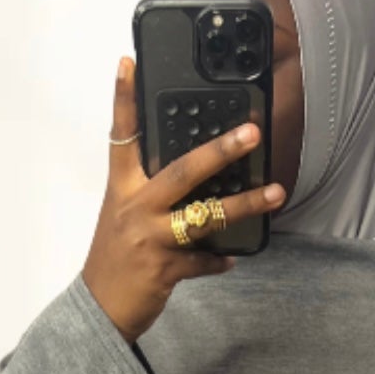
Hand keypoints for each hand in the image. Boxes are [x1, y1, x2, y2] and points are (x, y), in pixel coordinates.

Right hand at [81, 55, 285, 346]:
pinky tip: (233, 257)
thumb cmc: (114, 259)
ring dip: (243, 204)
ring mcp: (150, 238)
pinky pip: (204, 259)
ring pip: (204, 215)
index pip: (121, 135)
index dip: (123, 98)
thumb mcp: (124, 216)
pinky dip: (220, 259)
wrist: (100, 309)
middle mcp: (134, 208)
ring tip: (275, 193)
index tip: (129, 64)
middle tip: (252, 132)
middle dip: (220, 151)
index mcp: (121, 189)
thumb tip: (194, 176)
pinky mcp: (165, 268)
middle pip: (181, 171)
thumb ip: (150, 193)